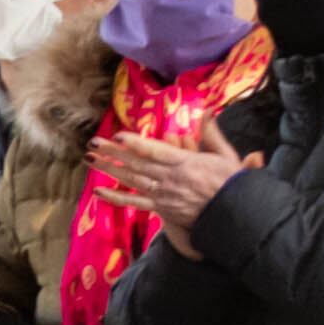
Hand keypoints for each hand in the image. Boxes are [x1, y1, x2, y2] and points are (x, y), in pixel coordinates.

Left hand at [91, 128, 245, 238]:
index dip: (135, 144)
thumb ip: (212, 133)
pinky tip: (97, 191)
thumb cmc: (231, 183)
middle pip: (137, 163)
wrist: (234, 214)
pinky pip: (134, 202)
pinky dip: (115, 198)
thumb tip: (208, 110)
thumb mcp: (225, 155)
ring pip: (131, 180)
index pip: (156, 151)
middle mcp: (170, 178)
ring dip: (109, 169)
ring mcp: (163, 194)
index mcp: (186, 163)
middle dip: (113, 152)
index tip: (117, 135)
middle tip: (93, 143)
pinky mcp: (160, 207)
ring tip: (89, 159)